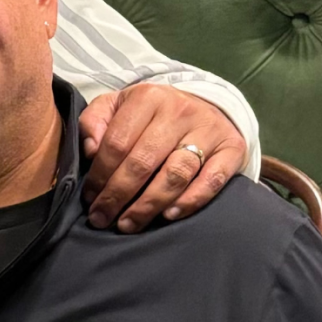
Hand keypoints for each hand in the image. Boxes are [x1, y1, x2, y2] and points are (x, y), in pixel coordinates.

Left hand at [80, 83, 246, 232]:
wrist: (202, 104)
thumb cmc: (149, 114)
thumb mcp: (116, 106)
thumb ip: (93, 122)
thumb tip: (89, 150)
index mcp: (148, 97)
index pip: (117, 143)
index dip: (99, 175)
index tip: (90, 198)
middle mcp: (180, 111)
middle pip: (143, 162)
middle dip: (118, 196)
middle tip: (102, 218)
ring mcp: (208, 129)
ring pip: (175, 174)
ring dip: (148, 205)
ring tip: (128, 224)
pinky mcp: (232, 149)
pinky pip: (212, 180)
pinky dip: (191, 201)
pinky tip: (170, 215)